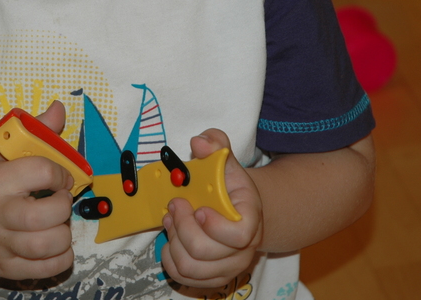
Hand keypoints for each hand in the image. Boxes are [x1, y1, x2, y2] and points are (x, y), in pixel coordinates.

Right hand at [0, 101, 75, 279]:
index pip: (43, 172)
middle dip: (64, 206)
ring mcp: (0, 244)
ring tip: (56, 223)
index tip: (60, 177)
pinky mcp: (4, 268)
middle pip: (47, 215)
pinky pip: (44, 269)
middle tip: (59, 201)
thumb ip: (33, 130)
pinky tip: (56, 244)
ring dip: (64, 234)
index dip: (61, 173)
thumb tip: (60, 108)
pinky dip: (60, 258)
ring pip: (48, 245)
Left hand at [160, 129, 262, 287]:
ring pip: (191, 267)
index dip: (214, 226)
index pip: (238, 236)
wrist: (237, 210)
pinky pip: (184, 277)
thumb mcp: (225, 161)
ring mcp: (228, 266)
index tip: (198, 209)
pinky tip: (172, 240)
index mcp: (250, 219)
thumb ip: (215, 145)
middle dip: (181, 227)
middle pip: (205, 252)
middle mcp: (243, 249)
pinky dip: (170, 259)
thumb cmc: (229, 186)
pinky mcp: (212, 276)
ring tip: (171, 221)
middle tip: (175, 206)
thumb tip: (199, 143)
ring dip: (173, 242)